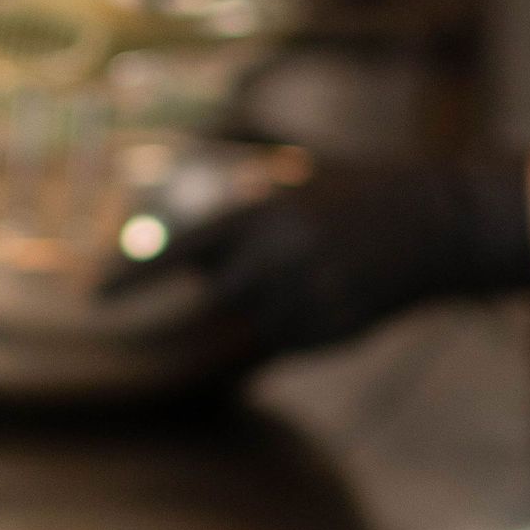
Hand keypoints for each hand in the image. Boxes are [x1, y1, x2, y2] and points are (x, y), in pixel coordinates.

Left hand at [107, 145, 529, 363]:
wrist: (437, 225)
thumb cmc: (364, 197)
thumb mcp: (301, 190)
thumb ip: (249, 224)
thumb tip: (197, 262)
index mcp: (264, 215)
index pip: (180, 252)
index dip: (133, 275)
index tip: (93, 296)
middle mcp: (276, 260)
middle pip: (217, 292)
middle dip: (230, 282)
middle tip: (266, 263)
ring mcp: (302, 300)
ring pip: (254, 319)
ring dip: (274, 302)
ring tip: (325, 269)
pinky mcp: (326, 332)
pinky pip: (287, 339)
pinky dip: (300, 322)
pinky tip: (339, 292)